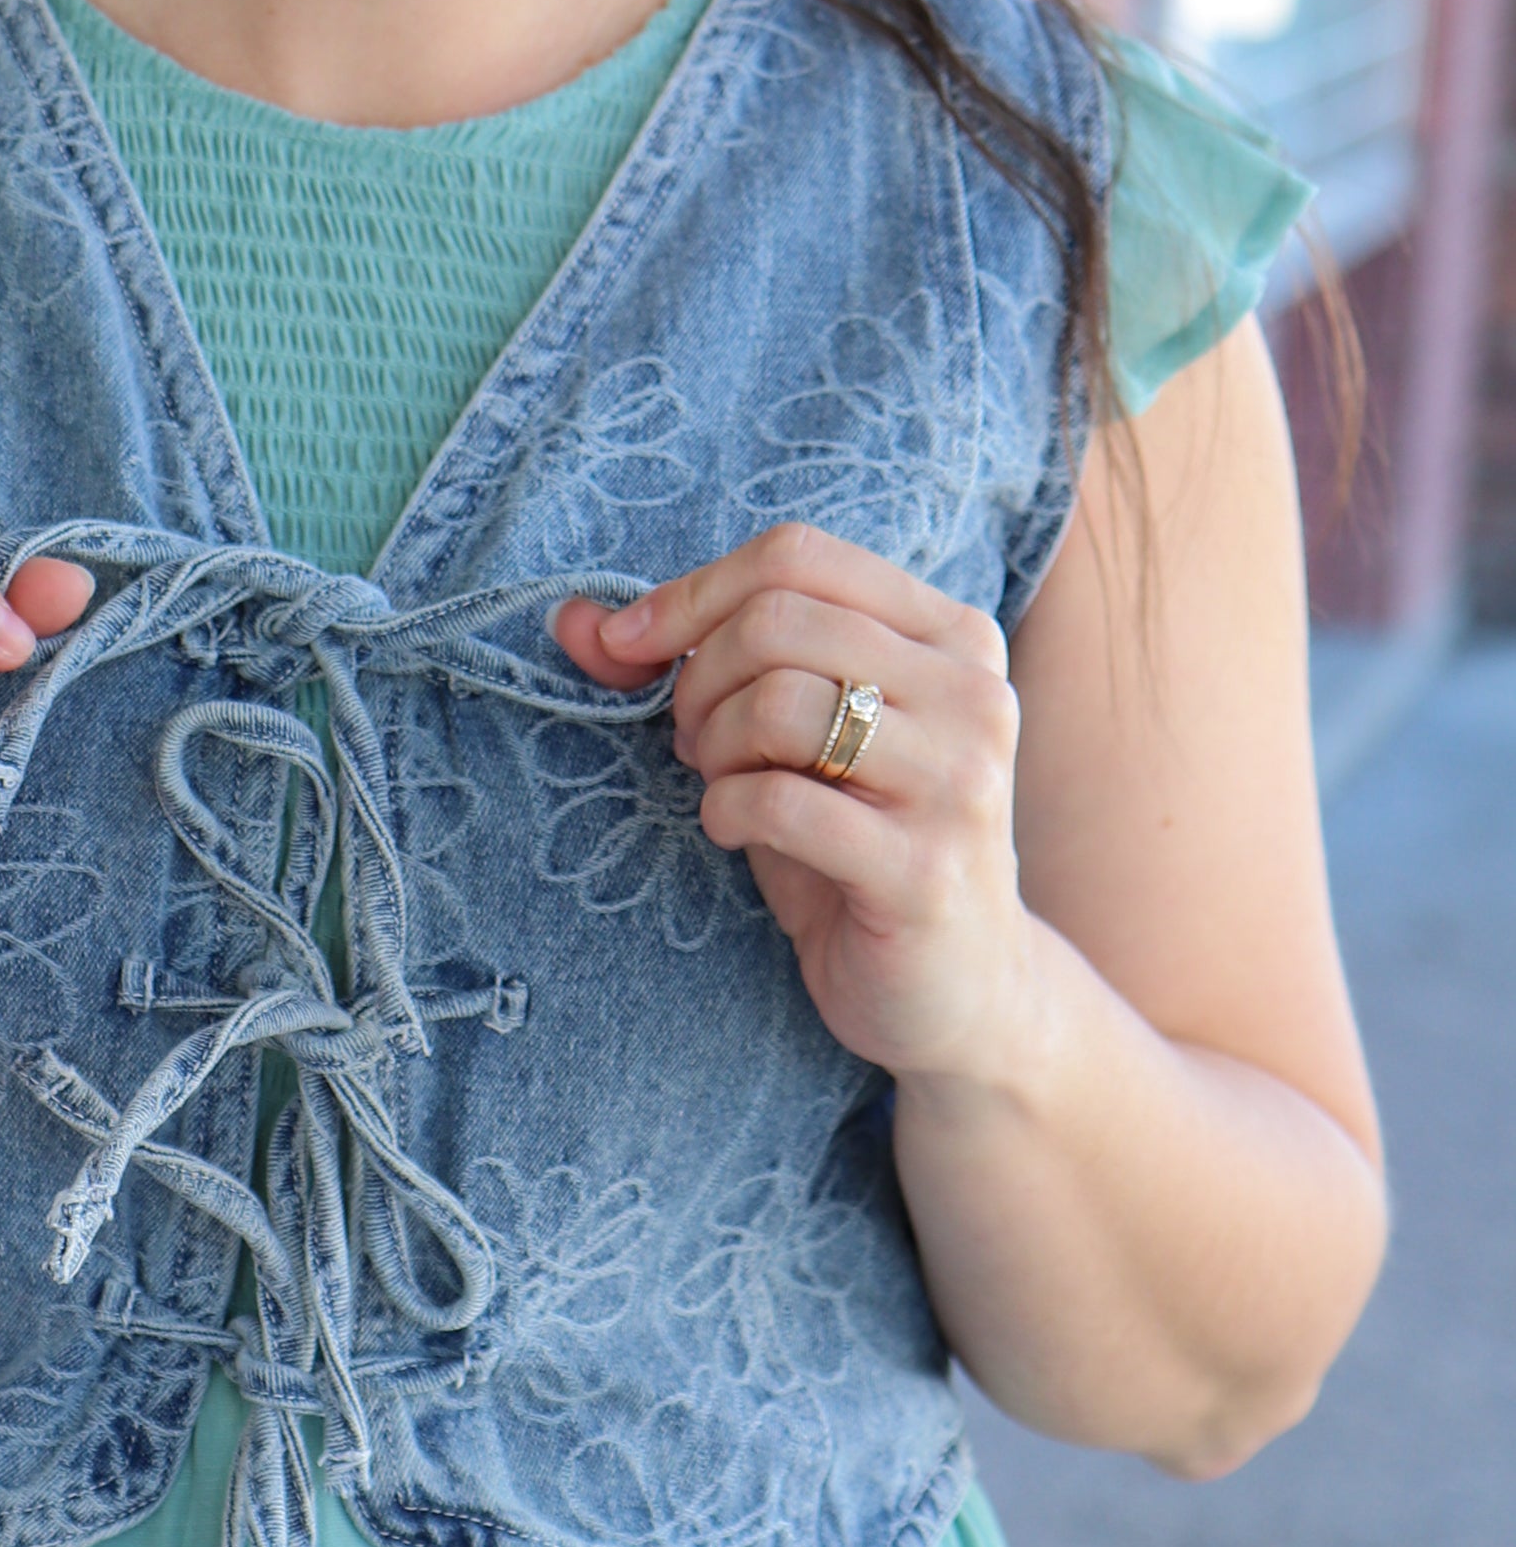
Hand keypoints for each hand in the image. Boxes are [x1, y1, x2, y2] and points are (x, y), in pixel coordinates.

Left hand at [554, 523, 1040, 1080]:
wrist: (958, 988)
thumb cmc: (859, 844)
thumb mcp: (783, 739)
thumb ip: (689, 664)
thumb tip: (571, 620)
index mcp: (950, 635)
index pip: (797, 558)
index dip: (690, 596)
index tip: (627, 649)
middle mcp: (974, 693)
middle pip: (777, 621)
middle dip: (696, 680)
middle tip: (694, 742)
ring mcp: (960, 781)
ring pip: (778, 703)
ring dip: (714, 746)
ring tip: (724, 784)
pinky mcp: (925, 870)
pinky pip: (778, 802)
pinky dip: (727, 811)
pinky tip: (736, 833)